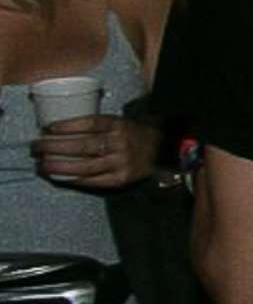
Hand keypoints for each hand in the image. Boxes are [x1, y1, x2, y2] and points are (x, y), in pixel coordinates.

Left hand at [33, 114, 158, 189]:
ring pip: (84, 166)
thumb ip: (98, 126)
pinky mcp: (121, 178)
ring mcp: (121, 162)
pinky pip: (93, 181)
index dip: (66, 126)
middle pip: (82, 146)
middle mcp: (120, 143)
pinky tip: (59, 178)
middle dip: (54, 147)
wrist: (164, 150)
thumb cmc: (134, 134)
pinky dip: (74, 179)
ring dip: (59, 166)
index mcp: (119, 125)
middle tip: (35, 148)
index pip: (90, 124)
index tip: (47, 129)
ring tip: (41, 165)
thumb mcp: (120, 122)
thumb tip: (60, 130)